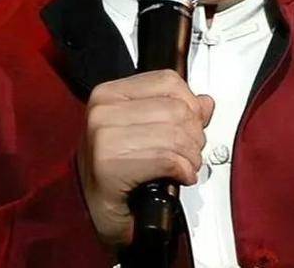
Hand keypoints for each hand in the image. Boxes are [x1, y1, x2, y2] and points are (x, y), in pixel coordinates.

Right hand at [78, 69, 213, 247]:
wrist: (89, 213)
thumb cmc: (113, 174)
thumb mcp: (144, 131)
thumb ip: (174, 110)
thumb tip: (204, 103)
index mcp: (110, 93)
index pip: (168, 81)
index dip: (191, 104)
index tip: (191, 123)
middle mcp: (103, 109)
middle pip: (176, 109)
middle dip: (194, 135)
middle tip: (191, 151)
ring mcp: (104, 135)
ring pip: (175, 134)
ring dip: (191, 156)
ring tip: (186, 165)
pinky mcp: (110, 163)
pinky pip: (167, 159)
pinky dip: (183, 170)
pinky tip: (179, 176)